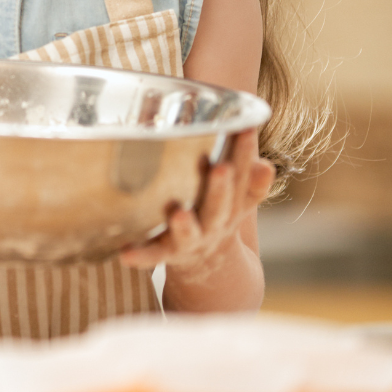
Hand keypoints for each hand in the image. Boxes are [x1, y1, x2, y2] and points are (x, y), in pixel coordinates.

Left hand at [118, 130, 273, 278]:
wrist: (209, 262)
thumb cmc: (219, 212)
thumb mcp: (239, 197)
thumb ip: (250, 177)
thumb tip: (265, 164)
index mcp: (232, 205)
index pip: (243, 177)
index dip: (245, 154)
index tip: (246, 129)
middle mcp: (213, 224)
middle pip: (219, 207)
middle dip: (220, 188)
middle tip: (221, 168)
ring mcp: (189, 241)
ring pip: (189, 234)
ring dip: (185, 225)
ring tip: (179, 214)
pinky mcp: (164, 254)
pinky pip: (152, 256)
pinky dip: (140, 255)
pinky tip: (125, 253)